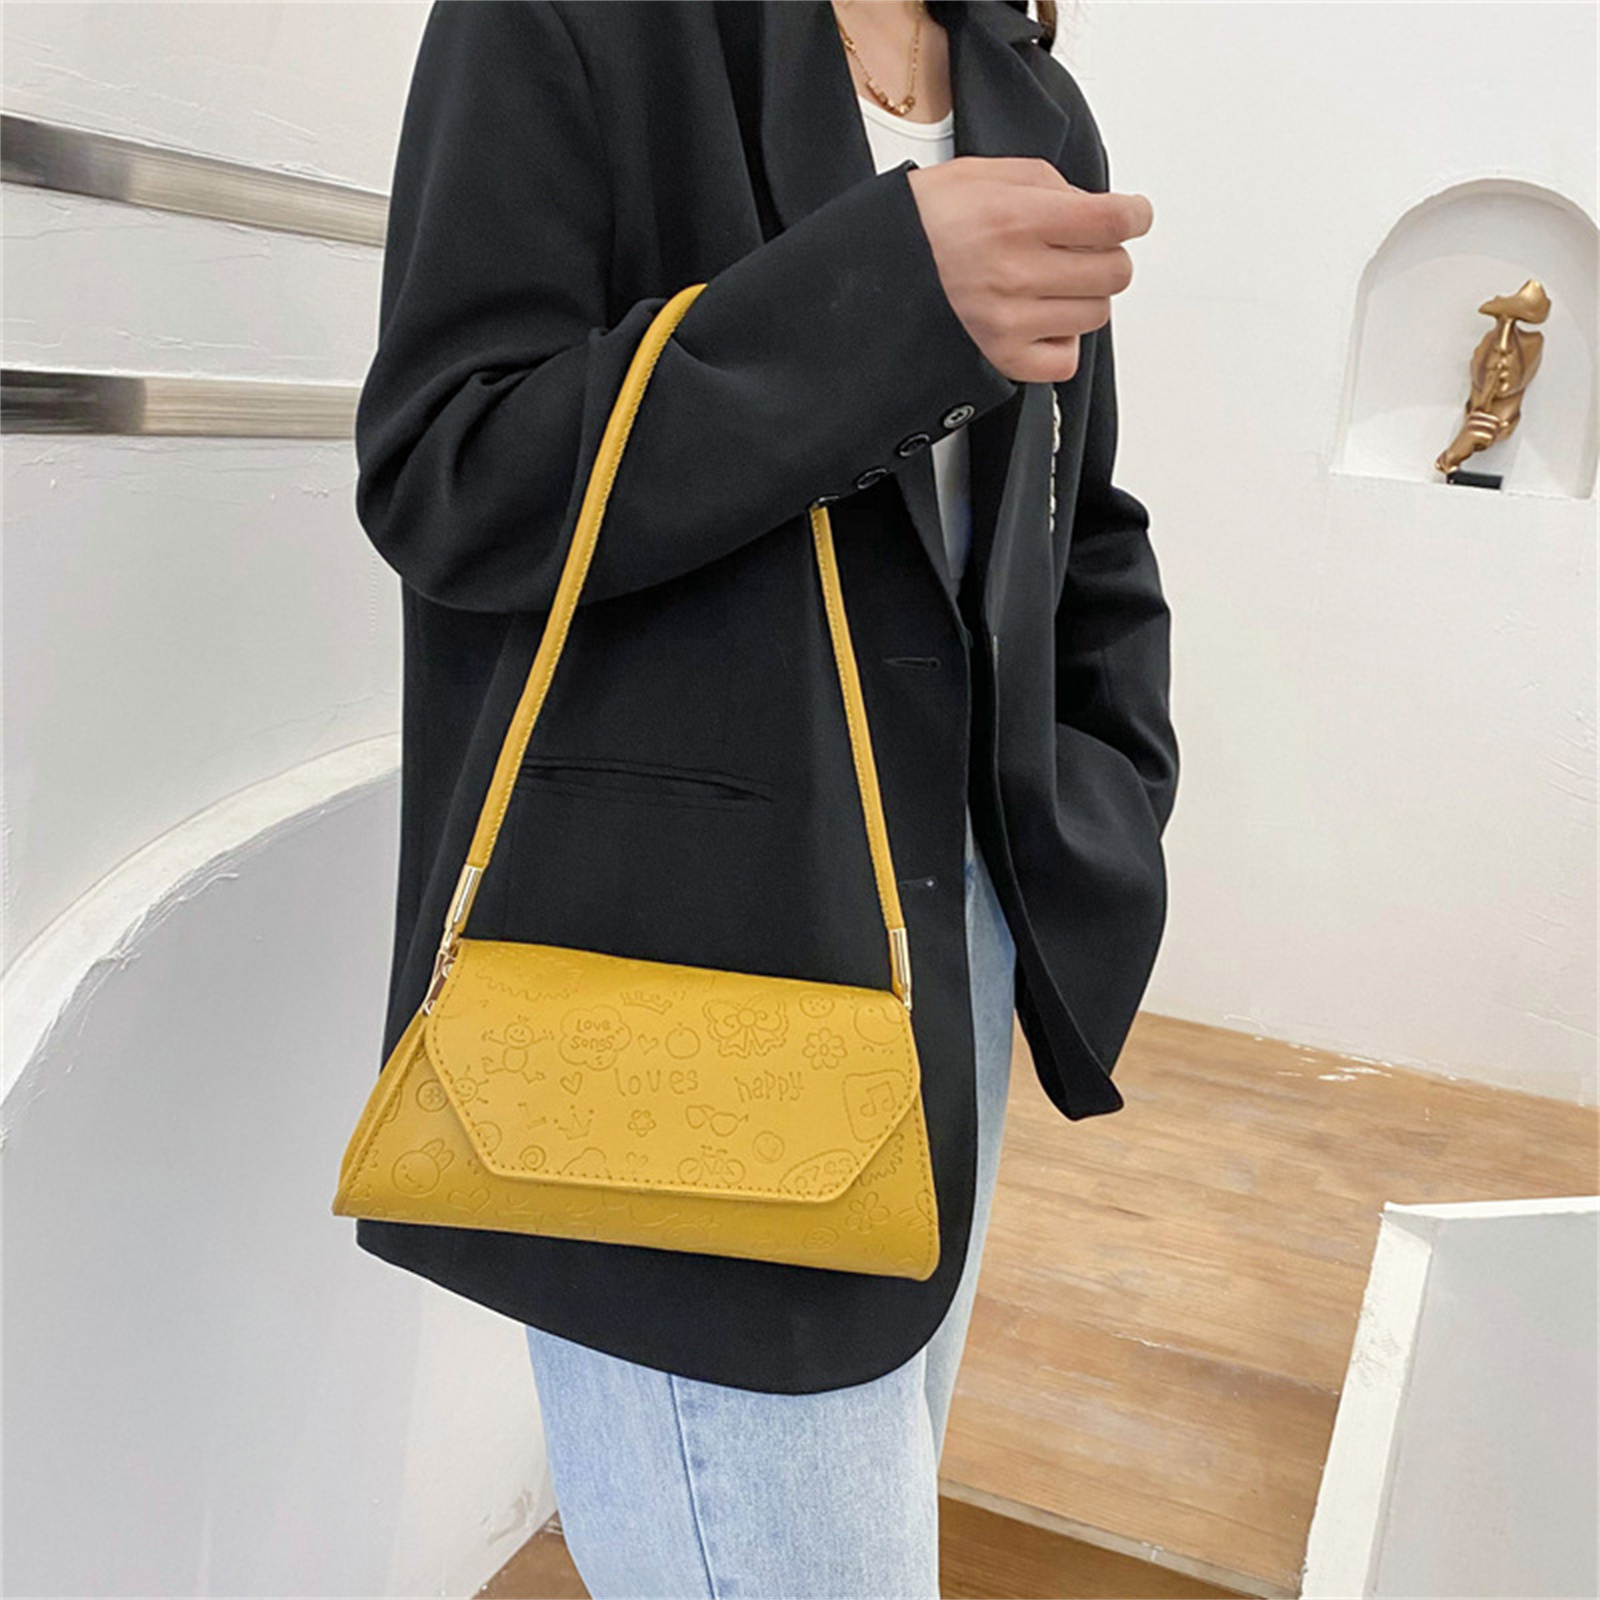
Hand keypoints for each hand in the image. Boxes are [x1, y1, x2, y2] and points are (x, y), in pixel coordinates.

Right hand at [907, 156, 1152, 383]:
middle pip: (1115, 272)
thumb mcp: (988, 174)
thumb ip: (1053, 187)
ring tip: (1049, 283)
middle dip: (1104, 255)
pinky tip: (1041, 319)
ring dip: (1083, 297)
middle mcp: (1015, 273)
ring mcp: (1009, 321)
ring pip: (1095, 315)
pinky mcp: (1002, 356)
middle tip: (1078, 250)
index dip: (1135, 215)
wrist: (882, 264)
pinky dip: (1061, 341)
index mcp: (1016, 219)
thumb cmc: (929, 219)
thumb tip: (1100, 210)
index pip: (1113, 222)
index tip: (1133, 216)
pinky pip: (1066, 359)